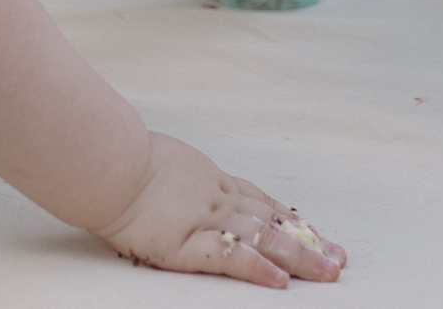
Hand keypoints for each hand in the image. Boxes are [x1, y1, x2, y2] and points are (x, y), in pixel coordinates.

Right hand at [89, 134, 344, 288]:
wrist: (104, 163)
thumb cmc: (118, 161)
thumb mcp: (155, 162)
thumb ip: (172, 177)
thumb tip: (169, 185)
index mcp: (209, 180)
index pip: (260, 202)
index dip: (289, 219)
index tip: (315, 232)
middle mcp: (216, 198)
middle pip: (273, 220)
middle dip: (308, 241)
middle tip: (338, 258)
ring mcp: (204, 219)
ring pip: (263, 237)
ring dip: (298, 256)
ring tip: (328, 272)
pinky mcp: (187, 242)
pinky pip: (230, 256)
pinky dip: (257, 268)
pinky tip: (279, 282)